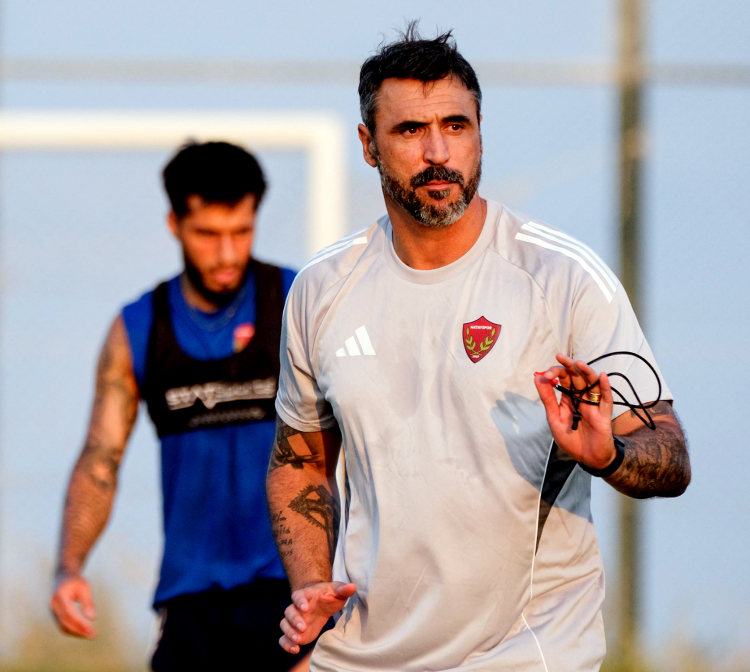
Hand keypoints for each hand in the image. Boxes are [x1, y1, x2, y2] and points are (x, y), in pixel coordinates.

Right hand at [49, 573, 96, 638]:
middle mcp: (53, 605)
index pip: (69, 613)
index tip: (91, 630)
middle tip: (92, 635)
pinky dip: (72, 630)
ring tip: (90, 635)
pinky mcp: (54, 615)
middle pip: (65, 622)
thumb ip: (87, 602)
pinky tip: (83, 631)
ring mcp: (52, 611)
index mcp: (59, 596)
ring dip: (75, 632)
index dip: (79, 623)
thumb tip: (92, 618)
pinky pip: (62, 625)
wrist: (63, 576)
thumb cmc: (75, 581)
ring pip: (62, 626)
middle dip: (78, 630)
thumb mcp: (85, 587)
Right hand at [279, 581, 355, 653]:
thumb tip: (352, 586)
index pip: (298, 595)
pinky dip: (286, 644)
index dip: (300, 601)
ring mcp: (295, 620)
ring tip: (298, 640)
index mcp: (306, 595)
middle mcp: (297, 607)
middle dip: (294, 620)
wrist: (322, 602)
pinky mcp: (295, 631)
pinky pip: (284, 637)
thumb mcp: (337, 591)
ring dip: (289, 633)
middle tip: (303, 627)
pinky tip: (295, 649)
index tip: (305, 608)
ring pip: (285, 625)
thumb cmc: (329, 595)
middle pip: (289, 611)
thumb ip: (343, 589)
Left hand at [534, 353, 616, 469]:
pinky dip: (604, 388)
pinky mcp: (604, 414)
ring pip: (592, 384)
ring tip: (578, 364)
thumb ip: (547, 399)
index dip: (556, 374)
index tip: (547, 374)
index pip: (564, 380)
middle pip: (577, 378)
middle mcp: (582, 398)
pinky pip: (606, 399)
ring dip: (586, 373)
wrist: (587, 458)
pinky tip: (601, 377)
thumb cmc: (571, 439)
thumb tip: (538, 378)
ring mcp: (593, 405)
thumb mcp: (554, 418)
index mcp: (568, 399)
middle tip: (560, 357)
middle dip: (569, 367)